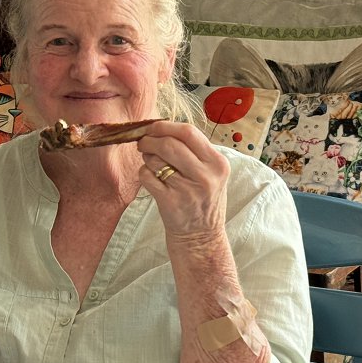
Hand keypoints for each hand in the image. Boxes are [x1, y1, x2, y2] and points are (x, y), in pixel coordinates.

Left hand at [138, 122, 230, 240]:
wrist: (202, 236)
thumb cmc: (204, 200)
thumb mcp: (212, 174)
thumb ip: (194, 151)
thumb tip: (162, 128)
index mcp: (218, 163)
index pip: (189, 132)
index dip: (165, 126)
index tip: (153, 127)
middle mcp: (206, 176)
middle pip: (169, 144)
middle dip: (150, 139)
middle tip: (143, 143)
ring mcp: (188, 190)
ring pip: (155, 159)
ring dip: (147, 158)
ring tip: (152, 164)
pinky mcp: (170, 202)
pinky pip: (147, 176)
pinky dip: (144, 174)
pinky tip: (151, 179)